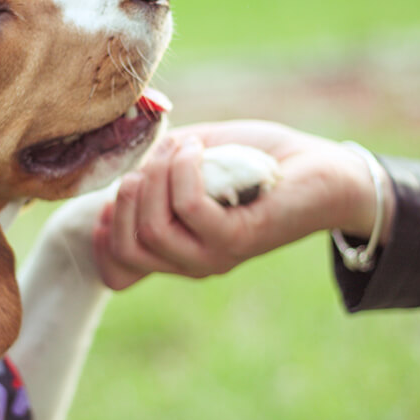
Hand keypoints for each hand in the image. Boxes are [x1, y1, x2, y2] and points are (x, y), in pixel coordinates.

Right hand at [93, 120, 394, 289]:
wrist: (317, 167)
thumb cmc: (250, 161)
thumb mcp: (186, 165)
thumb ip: (151, 174)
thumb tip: (117, 178)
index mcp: (175, 250)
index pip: (118, 270)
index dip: (102, 234)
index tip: (117, 193)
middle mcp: (190, 261)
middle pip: (128, 247)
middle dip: (126, 197)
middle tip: (151, 162)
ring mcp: (213, 255)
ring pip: (154, 229)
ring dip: (158, 177)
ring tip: (183, 148)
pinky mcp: (238, 239)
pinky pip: (190, 207)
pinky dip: (185, 170)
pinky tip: (199, 149)